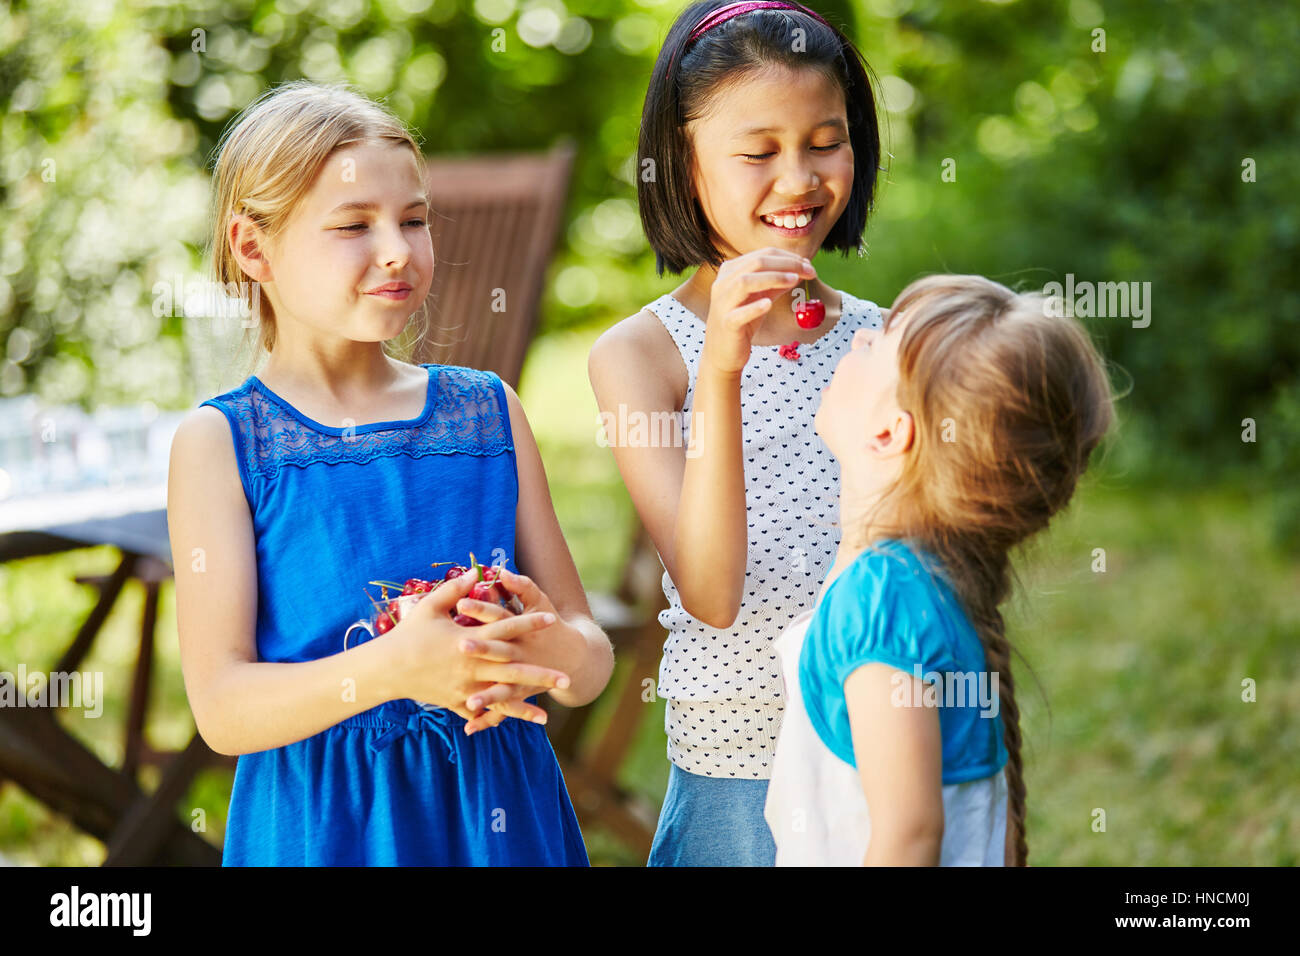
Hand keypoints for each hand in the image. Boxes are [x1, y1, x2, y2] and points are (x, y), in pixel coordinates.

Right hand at [382, 570, 571, 725]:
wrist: (385, 670)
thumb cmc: (408, 635)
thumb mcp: (429, 607)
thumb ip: (454, 590)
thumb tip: (475, 571)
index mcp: (468, 640)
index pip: (506, 629)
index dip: (529, 623)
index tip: (552, 619)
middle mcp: (471, 666)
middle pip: (513, 671)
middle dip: (541, 676)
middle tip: (566, 679)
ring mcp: (465, 688)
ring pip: (501, 699)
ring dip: (525, 706)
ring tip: (548, 714)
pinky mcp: (456, 702)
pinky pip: (482, 711)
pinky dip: (498, 718)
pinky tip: (514, 725)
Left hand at [453, 567, 590, 732]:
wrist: (575, 658)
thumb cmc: (550, 626)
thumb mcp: (540, 602)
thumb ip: (522, 586)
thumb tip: (503, 570)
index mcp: (521, 630)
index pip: (499, 616)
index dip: (482, 610)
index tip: (461, 603)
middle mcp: (521, 653)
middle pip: (499, 651)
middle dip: (481, 649)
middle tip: (460, 646)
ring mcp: (521, 676)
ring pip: (503, 686)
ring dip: (487, 695)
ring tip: (470, 701)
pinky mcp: (520, 693)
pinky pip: (503, 709)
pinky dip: (487, 719)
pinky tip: (469, 726)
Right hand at [701, 248, 817, 375]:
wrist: (723, 353)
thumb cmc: (743, 322)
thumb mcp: (761, 297)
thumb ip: (777, 283)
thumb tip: (802, 270)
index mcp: (731, 271)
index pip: (762, 255)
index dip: (788, 257)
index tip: (808, 265)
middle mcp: (723, 283)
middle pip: (756, 263)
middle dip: (787, 264)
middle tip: (809, 271)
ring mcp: (723, 303)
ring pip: (744, 282)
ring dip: (773, 278)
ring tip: (794, 280)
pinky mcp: (726, 324)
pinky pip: (738, 314)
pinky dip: (754, 307)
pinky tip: (769, 304)